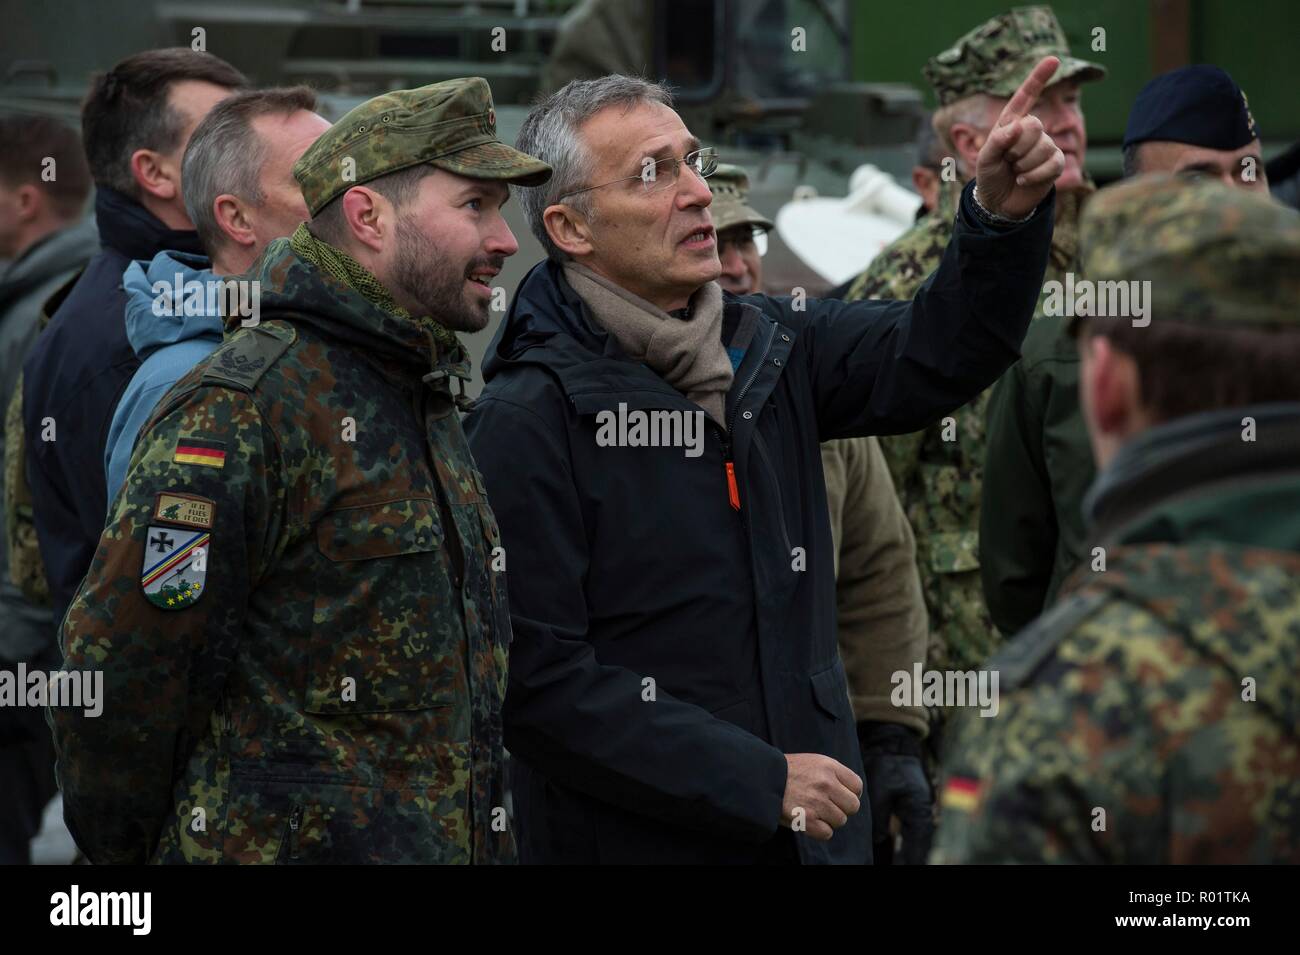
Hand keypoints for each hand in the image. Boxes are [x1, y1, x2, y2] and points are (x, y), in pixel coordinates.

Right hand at [780, 753, 862, 840]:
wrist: (761, 777)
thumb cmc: (786, 771)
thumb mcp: (813, 762)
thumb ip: (833, 774)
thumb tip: (849, 791)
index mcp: (829, 766)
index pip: (857, 786)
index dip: (850, 793)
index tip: (839, 796)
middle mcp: (826, 783)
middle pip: (853, 806)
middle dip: (842, 808)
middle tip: (827, 806)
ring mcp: (817, 802)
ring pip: (841, 820)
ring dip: (829, 820)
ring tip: (814, 812)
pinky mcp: (807, 819)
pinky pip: (827, 833)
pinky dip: (819, 831)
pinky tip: (809, 821)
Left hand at [858, 722, 933, 863]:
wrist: (892, 746)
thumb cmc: (887, 767)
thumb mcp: (881, 792)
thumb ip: (881, 817)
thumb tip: (881, 839)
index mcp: (918, 806)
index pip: (919, 838)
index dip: (913, 854)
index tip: (907, 865)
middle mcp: (923, 808)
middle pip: (921, 839)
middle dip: (914, 854)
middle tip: (905, 864)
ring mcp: (920, 806)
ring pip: (919, 834)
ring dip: (914, 848)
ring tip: (906, 860)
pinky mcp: (913, 803)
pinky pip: (914, 826)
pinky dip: (911, 838)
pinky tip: (906, 847)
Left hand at [974, 55, 1066, 218]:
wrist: (999, 203)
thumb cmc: (990, 177)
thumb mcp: (985, 160)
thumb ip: (997, 141)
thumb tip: (1018, 126)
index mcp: (1012, 123)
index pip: (1026, 96)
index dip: (1038, 77)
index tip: (1053, 59)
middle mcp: (1031, 130)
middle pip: (1034, 125)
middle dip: (1016, 148)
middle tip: (1008, 161)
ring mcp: (1046, 145)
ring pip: (1043, 146)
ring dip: (1024, 164)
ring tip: (1016, 171)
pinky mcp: (1055, 163)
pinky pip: (1051, 163)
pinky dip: (1034, 175)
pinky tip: (1024, 180)